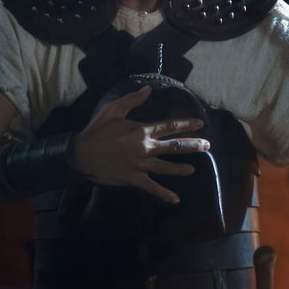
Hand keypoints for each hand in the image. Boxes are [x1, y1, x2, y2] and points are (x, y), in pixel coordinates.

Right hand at [71, 86, 209, 202]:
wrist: (81, 154)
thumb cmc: (97, 131)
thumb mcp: (113, 110)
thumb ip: (132, 100)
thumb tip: (148, 89)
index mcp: (141, 131)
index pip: (169, 126)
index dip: (186, 125)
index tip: (200, 124)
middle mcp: (145, 148)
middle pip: (173, 147)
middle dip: (192, 145)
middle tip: (206, 146)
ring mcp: (140, 165)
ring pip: (166, 167)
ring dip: (182, 168)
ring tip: (194, 169)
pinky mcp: (134, 179)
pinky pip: (152, 187)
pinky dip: (164, 194)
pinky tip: (176, 199)